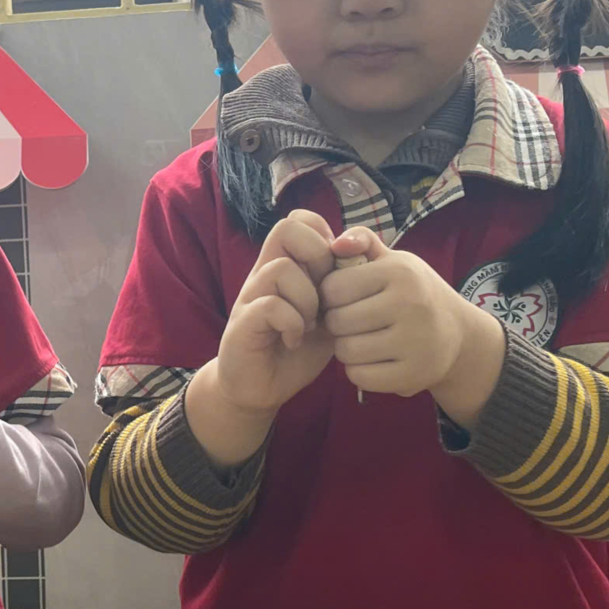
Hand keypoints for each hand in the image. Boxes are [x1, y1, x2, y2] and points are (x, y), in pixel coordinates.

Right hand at [185, 210, 336, 466]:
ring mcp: (251, 296)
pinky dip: (291, 323)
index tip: (334, 273)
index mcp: (287, 266)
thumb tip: (366, 262)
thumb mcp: (328, 315)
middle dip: (316, 258)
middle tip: (325, 294)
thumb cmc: (295, 349)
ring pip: (281, 268)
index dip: (323, 235)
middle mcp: (265, 273)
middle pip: (286, 228)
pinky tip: (295, 340)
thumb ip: (341, 292)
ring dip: (306, 299)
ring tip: (311, 325)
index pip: (300, 219)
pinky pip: (270, 306)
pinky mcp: (242, 324)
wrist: (260, 389)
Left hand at [319, 227, 505, 423]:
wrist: (460, 334)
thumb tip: (337, 243)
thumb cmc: (414, 293)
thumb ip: (363, 241)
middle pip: (337, 321)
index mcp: (400, 272)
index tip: (345, 298)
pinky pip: (360, 377)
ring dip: (347, 348)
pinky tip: (373, 359)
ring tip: (363, 339)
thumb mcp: (394, 261)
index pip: (333, 287)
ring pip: (345, 351)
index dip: (331, 295)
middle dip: (337, 323)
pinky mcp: (413, 374)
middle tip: (354, 322)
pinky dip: (360, 371)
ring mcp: (414, 342)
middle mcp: (410, 304)